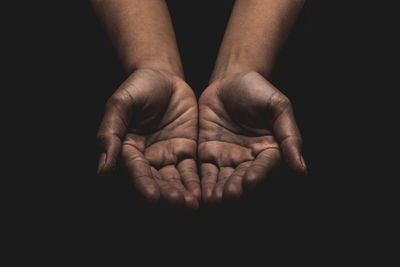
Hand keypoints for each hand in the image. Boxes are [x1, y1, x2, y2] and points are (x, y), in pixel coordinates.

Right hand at [97, 69, 199, 209]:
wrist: (164, 76)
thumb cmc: (138, 87)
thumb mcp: (120, 104)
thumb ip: (110, 133)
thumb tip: (102, 170)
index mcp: (127, 148)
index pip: (136, 169)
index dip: (143, 183)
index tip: (152, 197)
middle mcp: (147, 157)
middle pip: (157, 179)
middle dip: (167, 193)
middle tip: (179, 204)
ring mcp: (167, 155)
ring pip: (175, 178)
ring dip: (183, 192)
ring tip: (192, 204)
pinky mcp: (186, 150)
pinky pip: (191, 168)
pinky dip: (196, 181)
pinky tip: (203, 192)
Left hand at [198, 71, 306, 203]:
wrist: (229, 81)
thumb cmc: (258, 91)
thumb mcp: (278, 106)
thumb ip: (289, 136)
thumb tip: (302, 169)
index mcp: (271, 149)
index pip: (266, 166)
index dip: (259, 174)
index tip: (250, 182)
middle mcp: (250, 159)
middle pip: (244, 177)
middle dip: (237, 187)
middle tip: (230, 196)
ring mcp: (228, 158)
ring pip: (224, 178)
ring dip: (219, 190)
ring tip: (213, 199)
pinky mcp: (208, 155)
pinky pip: (206, 171)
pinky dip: (203, 182)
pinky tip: (200, 192)